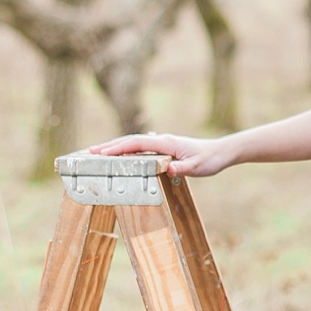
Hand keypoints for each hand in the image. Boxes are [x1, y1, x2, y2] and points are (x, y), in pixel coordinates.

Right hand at [87, 131, 232, 176]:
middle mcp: (161, 140)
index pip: (136, 143)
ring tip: (97, 153)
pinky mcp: (164, 149)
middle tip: (89, 152)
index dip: (118, 148)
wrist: (221, 152)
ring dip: (115, 147)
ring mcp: (162, 144)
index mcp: (166, 143)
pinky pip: (140, 149)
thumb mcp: (198, 167)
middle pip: (129, 141)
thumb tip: (168, 170)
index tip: (102, 153)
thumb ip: (183, 168)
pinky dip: (126, 151)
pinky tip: (120, 157)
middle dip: (109, 146)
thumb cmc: (210, 159)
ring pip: (133, 143)